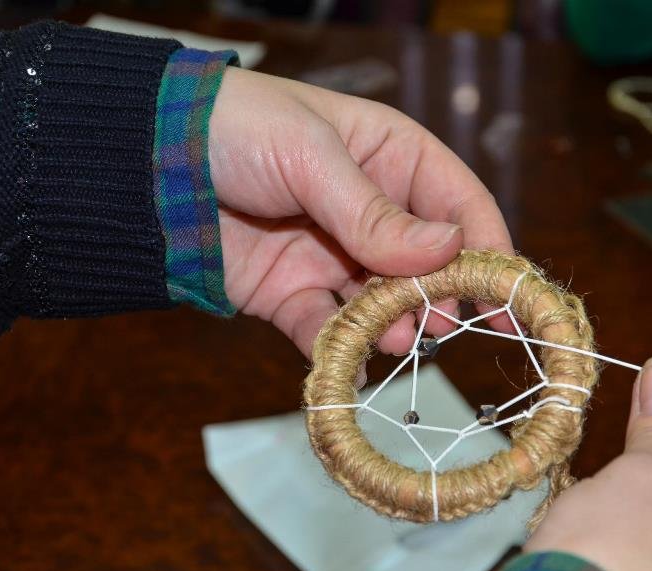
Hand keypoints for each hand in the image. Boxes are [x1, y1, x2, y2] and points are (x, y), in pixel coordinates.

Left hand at [207, 68, 512, 357]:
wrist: (144, 161)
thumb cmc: (237, 129)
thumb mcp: (312, 156)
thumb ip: (375, 212)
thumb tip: (448, 250)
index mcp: (391, 159)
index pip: (460, 204)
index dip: (488, 248)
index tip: (508, 293)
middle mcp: (372, 213)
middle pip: (429, 264)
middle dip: (442, 296)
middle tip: (446, 322)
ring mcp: (335, 258)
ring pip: (386, 304)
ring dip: (396, 326)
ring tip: (397, 337)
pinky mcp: (294, 295)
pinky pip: (329, 330)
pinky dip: (344, 349)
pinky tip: (356, 360)